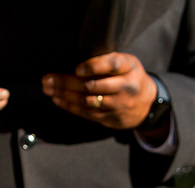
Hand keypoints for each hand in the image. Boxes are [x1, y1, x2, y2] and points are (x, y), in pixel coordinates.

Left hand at [41, 52, 156, 129]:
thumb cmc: (129, 77)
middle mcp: (125, 87)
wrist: (147, 104)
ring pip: (87, 101)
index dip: (94, 67)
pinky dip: (70, 106)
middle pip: (93, 85)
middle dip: (66, 82)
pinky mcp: (110, 119)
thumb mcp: (126, 63)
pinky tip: (57, 99)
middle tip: (47, 79)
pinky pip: (86, 113)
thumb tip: (76, 64)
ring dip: (64, 95)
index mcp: (129, 68)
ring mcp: (118, 105)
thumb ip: (107, 62)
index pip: (112, 65)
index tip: (77, 69)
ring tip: (48, 89)